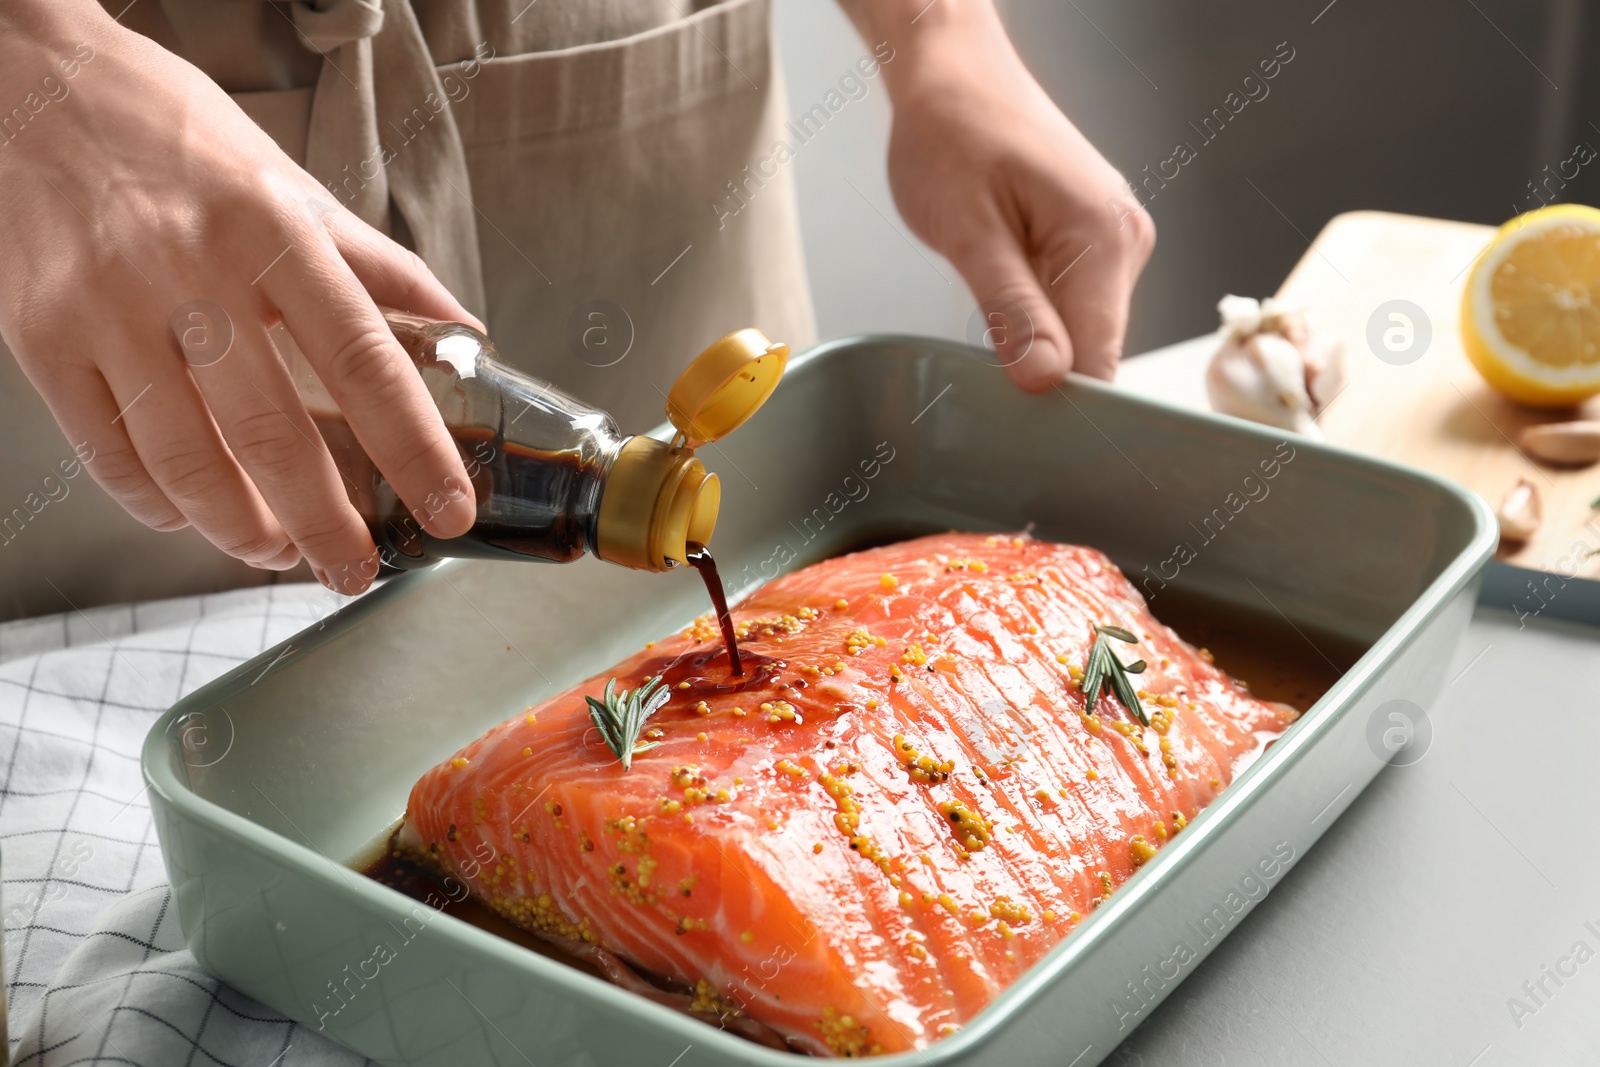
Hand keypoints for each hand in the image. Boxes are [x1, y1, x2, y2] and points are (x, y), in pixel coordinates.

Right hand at [0, 4, 477, 594]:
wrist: (23, 81)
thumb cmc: (170, 133)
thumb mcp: (289, 181)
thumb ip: (378, 265)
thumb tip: (462, 332)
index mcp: (271, 230)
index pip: (365, 361)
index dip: (415, 448)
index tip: (447, 508)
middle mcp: (190, 273)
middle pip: (276, 434)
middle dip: (327, 524)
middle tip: (354, 569)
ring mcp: (106, 310)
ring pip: (186, 462)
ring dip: (242, 530)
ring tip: (277, 551)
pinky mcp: (39, 338)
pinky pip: (106, 452)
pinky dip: (157, 503)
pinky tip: (192, 515)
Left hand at [848, 0, 1154, 388]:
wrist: (952, 73)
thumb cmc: (951, 133)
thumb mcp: (968, 230)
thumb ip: (1011, 309)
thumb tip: (1047, 380)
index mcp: (1104, 239)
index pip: (1100, 362)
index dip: (1059, 407)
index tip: (1016, 432)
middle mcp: (1124, 241)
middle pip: (1093, 352)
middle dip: (1041, 376)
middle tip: (980, 373)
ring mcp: (1113, 241)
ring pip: (1079, 332)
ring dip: (1033, 342)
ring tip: (982, 311)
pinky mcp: (1091, 241)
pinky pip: (1070, 304)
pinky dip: (1034, 316)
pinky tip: (997, 294)